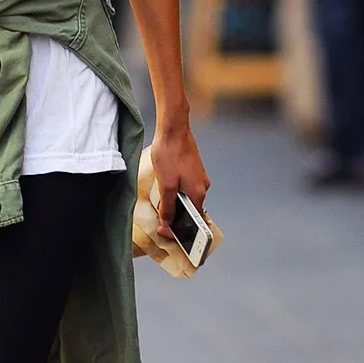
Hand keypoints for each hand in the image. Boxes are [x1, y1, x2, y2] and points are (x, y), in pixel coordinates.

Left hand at [150, 116, 209, 239]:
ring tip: (161, 203)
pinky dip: (176, 192)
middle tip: (161, 221)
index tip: (166, 234)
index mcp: (198, 194)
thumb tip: (168, 224)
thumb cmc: (169, 154)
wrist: (174, 129)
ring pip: (187, 198)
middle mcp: (202, 187)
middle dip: (177, 218)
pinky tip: (165, 186)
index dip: (180, 231)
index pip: (194, 222)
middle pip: (191, 210)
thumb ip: (168, 206)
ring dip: (175, 203)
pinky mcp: (193, 169)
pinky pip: (186, 187)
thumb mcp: (165, 184)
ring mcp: (199, 177)